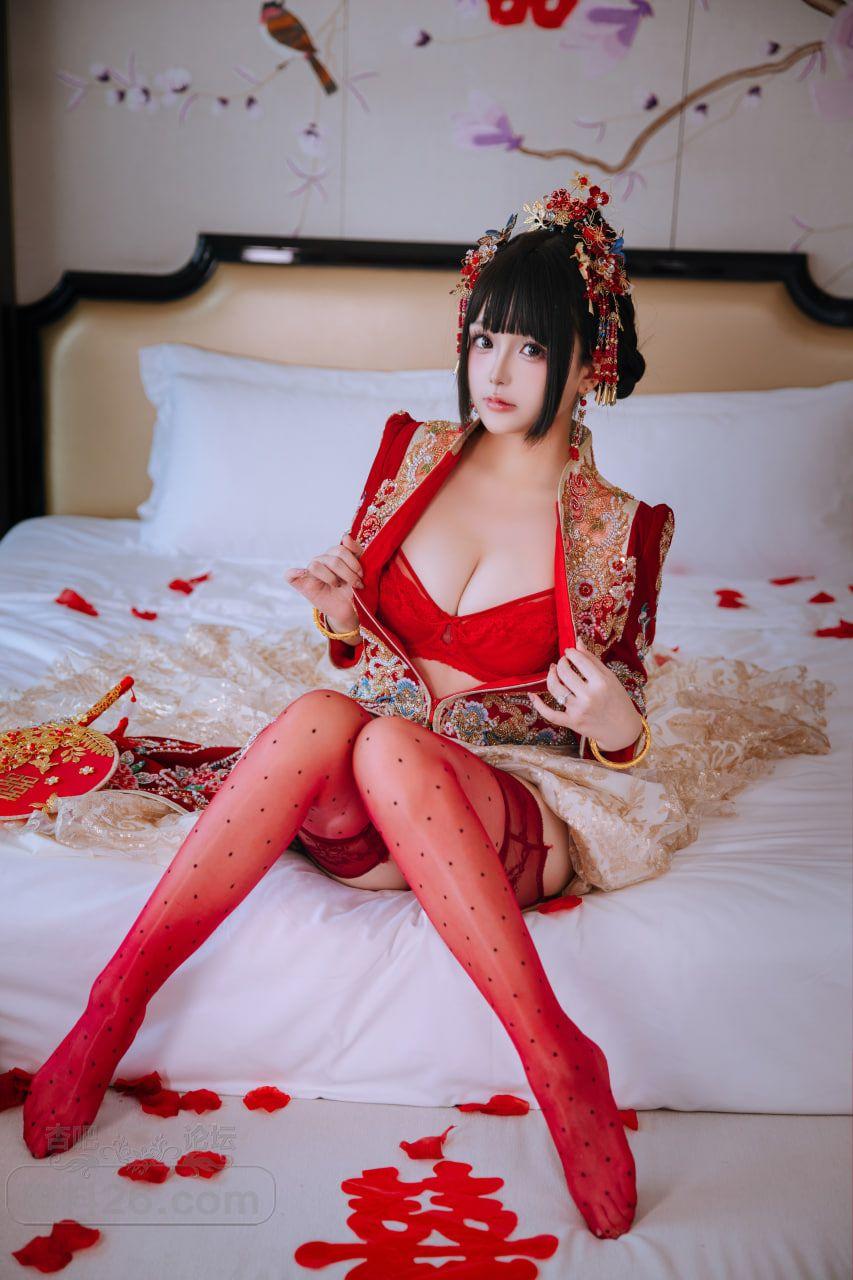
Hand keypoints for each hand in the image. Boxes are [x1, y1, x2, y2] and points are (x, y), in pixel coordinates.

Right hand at [284, 532, 364, 620]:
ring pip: (316, 566)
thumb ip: (356, 551)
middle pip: (332, 560)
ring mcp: (309, 572)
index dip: (353, 563)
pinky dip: (294, 573)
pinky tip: (302, 573)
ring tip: (338, 586)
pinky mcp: (301, 584)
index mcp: (334, 555)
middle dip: (348, 574)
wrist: (348, 609)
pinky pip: (290, 575)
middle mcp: (321, 560)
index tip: (361, 575)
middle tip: (356, 584)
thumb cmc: (352, 589)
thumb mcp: (359, 570)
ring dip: (331, 578)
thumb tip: (345, 536)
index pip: (341, 550)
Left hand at [527, 637, 642, 751]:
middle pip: (564, 672)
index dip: (570, 653)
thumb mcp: (610, 678)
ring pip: (555, 689)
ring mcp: (579, 710)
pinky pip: (550, 714)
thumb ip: (592, 660)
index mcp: (601, 682)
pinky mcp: (572, 723)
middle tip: (563, 662)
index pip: (579, 660)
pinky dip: (538, 705)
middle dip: (561, 663)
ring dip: (550, 677)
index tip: (569, 652)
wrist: (623, 729)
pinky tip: (532, 695)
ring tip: (553, 671)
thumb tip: (577, 641)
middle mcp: (589, 696)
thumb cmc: (617, 699)